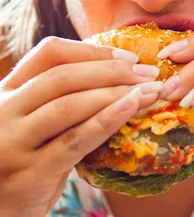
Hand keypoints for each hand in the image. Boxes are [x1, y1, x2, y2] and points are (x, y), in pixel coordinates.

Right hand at [0, 36, 162, 216]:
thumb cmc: (26, 161)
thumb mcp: (32, 120)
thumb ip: (60, 97)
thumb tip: (122, 73)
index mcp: (7, 89)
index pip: (50, 53)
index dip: (93, 50)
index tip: (130, 57)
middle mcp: (4, 110)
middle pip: (63, 76)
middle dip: (113, 71)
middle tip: (149, 74)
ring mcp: (13, 141)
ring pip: (69, 105)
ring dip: (116, 94)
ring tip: (149, 92)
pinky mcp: (29, 173)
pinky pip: (73, 141)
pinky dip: (106, 121)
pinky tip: (131, 109)